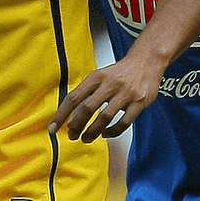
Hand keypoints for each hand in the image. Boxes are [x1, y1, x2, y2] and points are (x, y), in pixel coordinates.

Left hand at [49, 44, 164, 142]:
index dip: (61, 114)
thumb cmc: (120, 72)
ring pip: (105, 117)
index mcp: (96, 77)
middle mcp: (109, 84)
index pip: (73, 97)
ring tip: (86, 138)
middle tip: (72, 136)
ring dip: (92, 131)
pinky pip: (124, 122)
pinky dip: (112, 131)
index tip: (52, 128)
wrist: (146, 62)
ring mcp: (125, 93)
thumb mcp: (100, 76)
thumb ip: (86, 93)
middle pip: (87, 108)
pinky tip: (105, 134)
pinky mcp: (139, 102)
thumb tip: (68, 116)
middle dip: (76, 125)